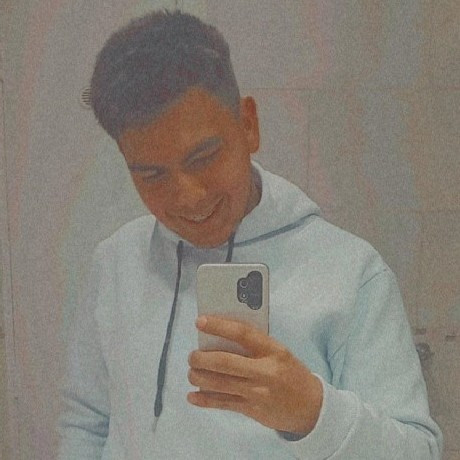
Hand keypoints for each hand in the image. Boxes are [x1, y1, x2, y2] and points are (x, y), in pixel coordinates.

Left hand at [187, 315, 322, 434]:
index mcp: (273, 350)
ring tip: (192, 373)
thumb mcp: (279, 352)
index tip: (200, 321)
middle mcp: (265, 371)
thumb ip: (254, 345)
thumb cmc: (290, 371)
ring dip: (199, 378)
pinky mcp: (252, 411)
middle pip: (225, 362)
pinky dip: (205, 400)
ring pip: (220, 384)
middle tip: (192, 356)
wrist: (311, 406)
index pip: (242, 334)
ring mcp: (258, 393)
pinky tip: (193, 396)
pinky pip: (223, 404)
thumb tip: (219, 338)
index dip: (219, 326)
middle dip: (202, 358)